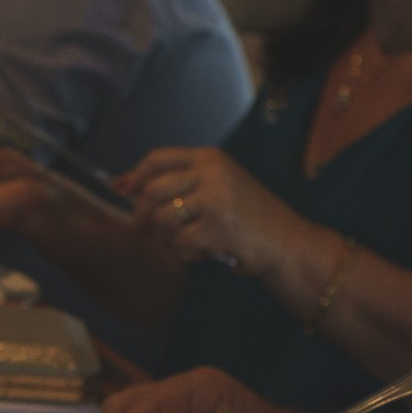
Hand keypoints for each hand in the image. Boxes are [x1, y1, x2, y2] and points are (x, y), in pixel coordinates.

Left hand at [119, 147, 307, 273]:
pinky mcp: (218, 228)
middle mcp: (212, 172)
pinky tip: (202, 253)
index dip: (134, 177)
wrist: (290, 243)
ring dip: (166, 238)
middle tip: (146, 232)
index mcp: (210, 158)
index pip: (157, 159)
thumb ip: (179, 183)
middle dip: (142, 216)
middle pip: (152, 191)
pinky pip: (180, 243)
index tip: (124, 193)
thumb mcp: (218, 186)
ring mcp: (216, 199)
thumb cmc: (249, 218)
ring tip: (183, 243)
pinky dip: (185, 254)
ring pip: (162, 219)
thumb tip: (122, 185)